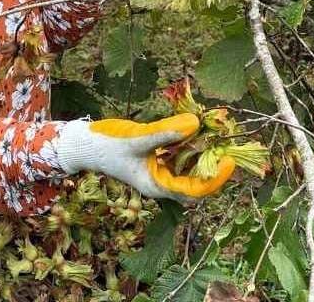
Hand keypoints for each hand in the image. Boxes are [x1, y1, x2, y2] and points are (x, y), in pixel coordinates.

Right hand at [55, 113, 235, 202]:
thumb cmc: (107, 145)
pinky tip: (199, 127)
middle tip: (228, 141)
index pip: (194, 190)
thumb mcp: (137, 138)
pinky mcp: (160, 158)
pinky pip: (182, 153)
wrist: (85, 144)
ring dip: (205, 150)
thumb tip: (194, 123)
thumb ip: (165, 132)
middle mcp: (163, 182)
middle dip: (214, 162)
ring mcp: (162, 170)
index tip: (228, 160)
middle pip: (198, 179)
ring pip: (192, 165)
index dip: (215, 178)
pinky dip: (192, 142)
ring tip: (217, 131)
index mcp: (157, 186)